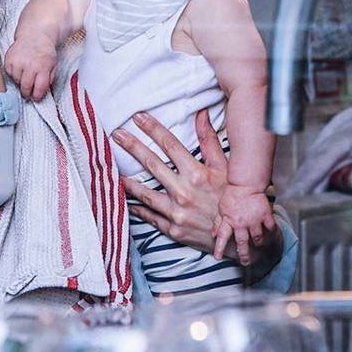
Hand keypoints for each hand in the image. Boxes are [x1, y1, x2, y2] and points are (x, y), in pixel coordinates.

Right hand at [3, 33, 57, 100]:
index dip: (37, 96)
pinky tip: (19, 68)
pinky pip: (9, 73)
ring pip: (16, 81)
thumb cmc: (45, 52)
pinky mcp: (9, 59)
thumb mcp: (53, 65)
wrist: (34, 35)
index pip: (39, 88)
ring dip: (20, 82)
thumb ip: (49, 79)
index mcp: (43, 67)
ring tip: (25, 76)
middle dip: (27, 93)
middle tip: (28, 94)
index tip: (36, 97)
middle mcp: (30, 65)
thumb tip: (42, 92)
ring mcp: (18, 61)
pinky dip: (13, 74)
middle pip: (25, 87)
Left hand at [114, 109, 282, 274]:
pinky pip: (150, 216)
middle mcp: (184, 192)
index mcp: (197, 174)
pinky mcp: (173, 230)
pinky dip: (137, 208)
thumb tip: (202, 114)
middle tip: (116, 134)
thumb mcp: (225, 168)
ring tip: (112, 170)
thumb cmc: (232, 200)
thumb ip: (210, 141)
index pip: (170, 145)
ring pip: (145, 193)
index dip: (153, 129)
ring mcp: (176, 213)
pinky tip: (126, 200)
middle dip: (132, 146)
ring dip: (128, 180)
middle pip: (152, 164)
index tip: (138, 117)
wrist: (238, 238)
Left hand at [212, 186, 274, 264]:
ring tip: (259, 247)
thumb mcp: (221, 208)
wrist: (246, 183)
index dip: (219, 248)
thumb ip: (218, 223)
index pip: (222, 237)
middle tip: (245, 263)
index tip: (217, 257)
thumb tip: (213, 235)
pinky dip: (271, 232)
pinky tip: (271, 235)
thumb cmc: (233, 195)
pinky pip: (270, 227)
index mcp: (229, 221)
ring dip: (258, 244)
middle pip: (242, 243)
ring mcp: (254, 219)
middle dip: (244, 255)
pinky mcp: (265, 214)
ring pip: (258, 238)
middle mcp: (241, 223)